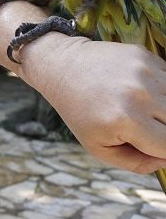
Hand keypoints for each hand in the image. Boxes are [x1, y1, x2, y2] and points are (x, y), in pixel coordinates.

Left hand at [21, 35, 165, 173]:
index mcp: (127, 121)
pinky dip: (161, 90)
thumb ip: (137, 163)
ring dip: (164, 109)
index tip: (153, 145)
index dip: (164, 150)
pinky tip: (140, 90)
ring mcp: (145, 72)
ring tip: (141, 109)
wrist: (62, 67)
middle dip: (163, 129)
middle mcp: (140, 95)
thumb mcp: (98, 147)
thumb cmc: (80, 112)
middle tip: (143, 126)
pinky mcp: (146, 56)